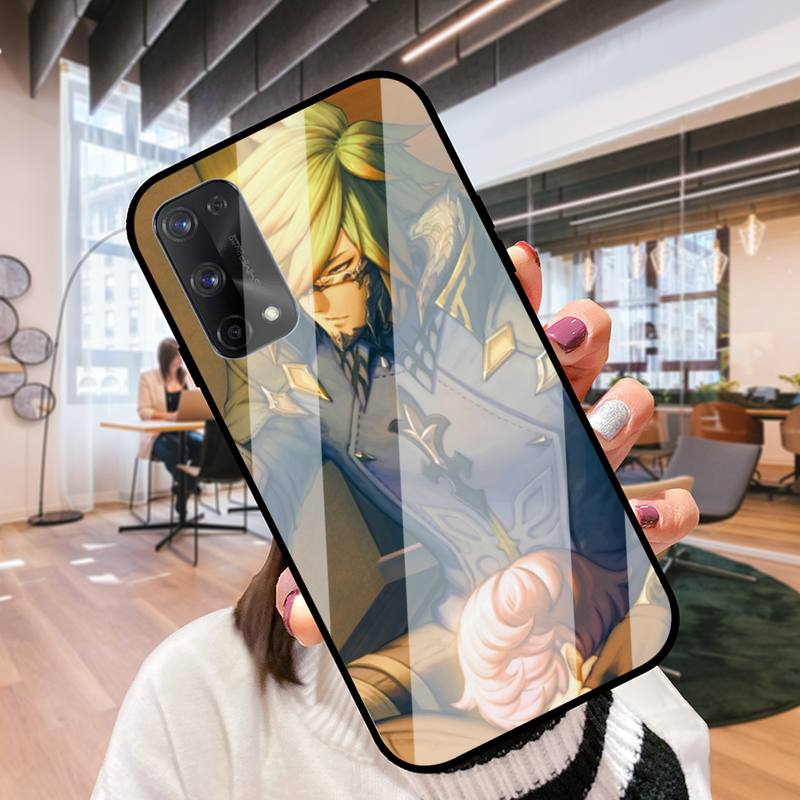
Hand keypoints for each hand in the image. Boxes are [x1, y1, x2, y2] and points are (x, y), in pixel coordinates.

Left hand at [276, 242, 698, 645]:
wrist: (478, 616)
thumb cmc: (428, 553)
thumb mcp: (373, 548)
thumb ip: (327, 572)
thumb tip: (293, 613)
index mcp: (485, 407)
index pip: (505, 332)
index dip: (517, 288)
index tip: (513, 262)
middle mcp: (542, 425)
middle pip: (578, 347)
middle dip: (576, 329)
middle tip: (554, 337)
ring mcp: (585, 467)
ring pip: (628, 402)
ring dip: (622, 405)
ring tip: (596, 423)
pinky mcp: (616, 522)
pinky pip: (660, 507)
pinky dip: (664, 509)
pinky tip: (646, 517)